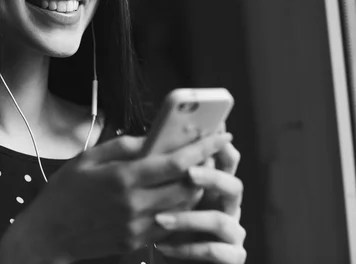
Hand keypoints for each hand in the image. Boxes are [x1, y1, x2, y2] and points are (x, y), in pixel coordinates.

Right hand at [3, 132, 233, 262]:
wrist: (48, 234)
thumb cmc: (64, 192)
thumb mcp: (87, 158)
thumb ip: (122, 146)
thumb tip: (151, 138)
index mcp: (123, 178)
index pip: (176, 162)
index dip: (203, 147)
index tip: (220, 135)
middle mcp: (135, 204)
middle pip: (188, 186)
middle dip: (205, 168)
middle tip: (210, 152)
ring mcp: (138, 226)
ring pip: (183, 206)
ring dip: (195, 187)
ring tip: (194, 171)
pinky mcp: (137, 241)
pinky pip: (169, 222)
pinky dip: (179, 206)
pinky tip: (174, 193)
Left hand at [154, 129, 244, 262]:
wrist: (166, 257)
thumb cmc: (162, 221)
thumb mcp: (158, 192)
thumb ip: (159, 169)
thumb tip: (149, 144)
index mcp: (214, 185)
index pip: (225, 160)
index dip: (221, 146)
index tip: (212, 130)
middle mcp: (228, 206)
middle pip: (233, 186)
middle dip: (212, 177)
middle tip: (189, 172)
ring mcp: (232, 232)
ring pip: (221, 221)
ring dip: (191, 218)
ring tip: (161, 218)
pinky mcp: (230, 256)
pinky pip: (217, 252)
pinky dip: (189, 249)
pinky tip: (164, 246)